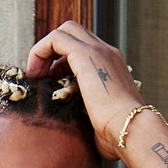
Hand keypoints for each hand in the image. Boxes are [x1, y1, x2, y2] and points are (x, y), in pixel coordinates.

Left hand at [27, 20, 142, 160]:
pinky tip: (36, 75)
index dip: (62, 62)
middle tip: (41, 77)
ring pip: (64, 31)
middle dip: (52, 51)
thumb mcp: (102, 124)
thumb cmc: (119, 137)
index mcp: (113, 67)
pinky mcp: (86, 54)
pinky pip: (56, 38)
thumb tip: (84, 137)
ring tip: (36, 76)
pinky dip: (40, 51)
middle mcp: (107, 54)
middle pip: (74, 33)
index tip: (51, 84)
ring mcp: (99, 51)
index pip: (84, 50)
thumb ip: (91, 119)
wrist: (131, 130)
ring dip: (44, 50)